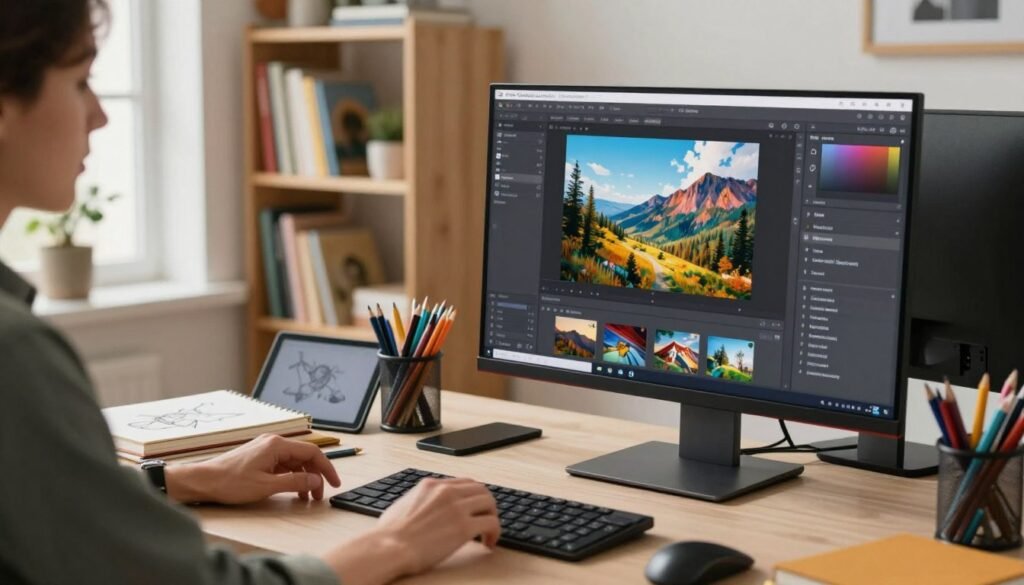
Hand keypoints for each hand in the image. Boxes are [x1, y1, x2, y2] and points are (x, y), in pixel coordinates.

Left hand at [164, 434, 340, 504]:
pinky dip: (291, 476)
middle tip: (319, 494)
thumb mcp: (267, 486)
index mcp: (277, 445)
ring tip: (306, 497)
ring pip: (295, 461)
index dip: (327, 468)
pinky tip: (291, 490)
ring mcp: (266, 449)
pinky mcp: (260, 456)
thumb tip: (316, 480)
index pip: (312, 452)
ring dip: (304, 477)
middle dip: (315, 475)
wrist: (203, 481)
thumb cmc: (230, 482)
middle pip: (305, 456)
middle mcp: (273, 442)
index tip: (334, 483)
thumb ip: (295, 482)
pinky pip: (283, 464)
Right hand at [321, 478, 499, 584]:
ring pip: (490, 503)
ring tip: (488, 533)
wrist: (389, 547)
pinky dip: (494, 533)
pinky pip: (491, 523)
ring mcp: (457, 507)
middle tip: (485, 519)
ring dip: (492, 517)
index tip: (474, 508)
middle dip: (486, 505)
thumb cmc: (389, 534)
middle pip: (480, 489)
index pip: (463, 482)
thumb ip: (419, 501)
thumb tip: (421, 509)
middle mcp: (447, 491)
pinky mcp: (464, 527)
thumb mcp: (403, 504)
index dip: (472, 496)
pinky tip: (488, 543)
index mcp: (431, 485)